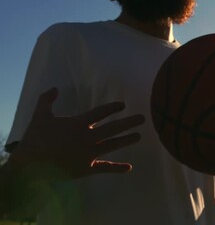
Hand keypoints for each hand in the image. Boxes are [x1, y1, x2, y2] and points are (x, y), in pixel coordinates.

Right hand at [7, 88, 144, 180]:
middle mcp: (86, 138)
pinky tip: (129, 167)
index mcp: (77, 124)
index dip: (112, 108)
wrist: (29, 165)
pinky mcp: (87, 169)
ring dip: (127, 140)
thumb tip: (55, 88)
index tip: (123, 105)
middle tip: (142, 118)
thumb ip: (47, 100)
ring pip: (112, 145)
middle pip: (112, 128)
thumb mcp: (40, 115)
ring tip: (139, 136)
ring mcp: (88, 154)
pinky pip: (105, 168)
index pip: (100, 113)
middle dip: (129, 122)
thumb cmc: (35, 139)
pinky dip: (117, 168)